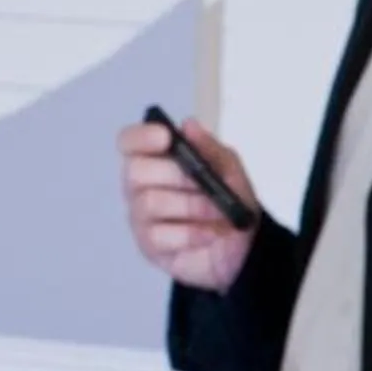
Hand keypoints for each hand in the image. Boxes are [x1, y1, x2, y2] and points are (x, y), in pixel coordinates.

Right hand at [116, 116, 256, 291]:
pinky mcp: (149, 245)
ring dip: (191, 206)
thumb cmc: (228, 200)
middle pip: (136, 171)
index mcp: (154, 159)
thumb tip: (189, 125)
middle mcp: (140, 186)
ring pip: (150, 202)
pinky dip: (191, 234)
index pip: (129, 142)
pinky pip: (159, 235)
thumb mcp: (230, 171)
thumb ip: (211, 149)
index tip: (166, 137)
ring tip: (218, 212)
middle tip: (208, 185)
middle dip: (177, 175)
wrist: (243, 244)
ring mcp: (141, 217)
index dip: (141, 137)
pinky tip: (209, 234)